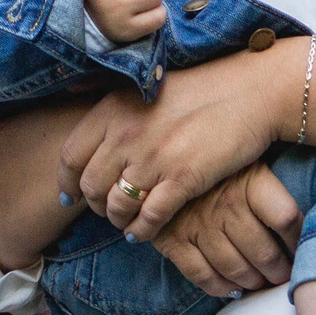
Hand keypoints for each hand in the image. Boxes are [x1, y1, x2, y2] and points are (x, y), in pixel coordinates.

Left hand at [59, 52, 288, 240]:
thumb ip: (111, 101)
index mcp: (113, 109)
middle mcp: (126, 134)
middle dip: (96, 205)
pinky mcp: (182, 178)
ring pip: (117, 206)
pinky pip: (150, 218)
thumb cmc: (200, 88)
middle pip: (91, 187)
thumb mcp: (145, 84)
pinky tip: (145, 230)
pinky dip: (143, 230)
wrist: (249, 91)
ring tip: (128, 221)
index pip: (70, 156)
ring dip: (119, 219)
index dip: (66, 182)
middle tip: (108, 210)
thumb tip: (71, 94)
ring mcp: (153, 158)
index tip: (70, 196)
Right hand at [151, 163, 303, 297]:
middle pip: (264, 252)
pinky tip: (231, 287)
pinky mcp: (173, 240)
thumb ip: (272, 188)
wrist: (162, 160)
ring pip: (236, 269)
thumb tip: (306, 222)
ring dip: (252, 282)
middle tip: (282, 275)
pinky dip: (220, 287)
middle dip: (278, 271)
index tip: (301, 249)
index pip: (286, 218)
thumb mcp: (248, 160)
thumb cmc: (217, 164)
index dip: (298, 240)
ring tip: (259, 282)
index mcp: (250, 180)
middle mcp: (226, 204)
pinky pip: (202, 275)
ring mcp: (198, 225)